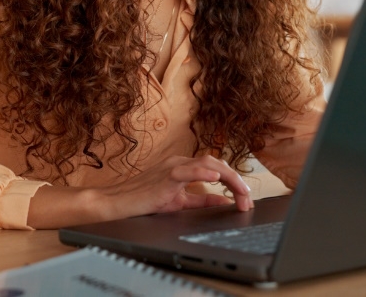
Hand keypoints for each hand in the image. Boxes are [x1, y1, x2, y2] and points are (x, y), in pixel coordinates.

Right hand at [98, 155, 252, 219]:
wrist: (118, 202)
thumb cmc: (143, 200)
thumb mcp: (179, 201)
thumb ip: (201, 200)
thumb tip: (223, 201)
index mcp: (184, 167)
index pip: (216, 169)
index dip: (234, 181)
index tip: (244, 198)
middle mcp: (180, 162)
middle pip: (217, 163)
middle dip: (236, 180)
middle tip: (248, 199)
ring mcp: (173, 166)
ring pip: (208, 164)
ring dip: (228, 178)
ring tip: (241, 191)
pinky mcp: (165, 176)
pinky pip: (187, 171)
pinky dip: (203, 172)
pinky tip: (216, 178)